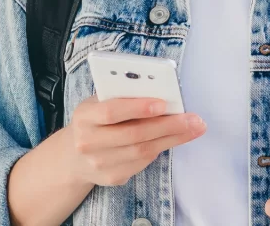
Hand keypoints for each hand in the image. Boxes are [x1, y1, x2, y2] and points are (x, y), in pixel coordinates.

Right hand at [63, 95, 204, 186]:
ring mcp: (98, 163)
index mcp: (85, 116)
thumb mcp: (101, 102)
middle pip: (134, 134)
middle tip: (194, 119)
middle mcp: (88, 142)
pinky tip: (175, 138)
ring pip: (142, 151)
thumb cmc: (97, 119)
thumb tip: (162, 92)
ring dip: (173, 139)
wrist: (74, 156)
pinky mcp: (111, 177)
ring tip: (194, 128)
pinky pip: (142, 163)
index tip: (163, 103)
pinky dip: (161, 149)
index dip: (138, 107)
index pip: (111, 112)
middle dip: (168, 125)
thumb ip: (124, 96)